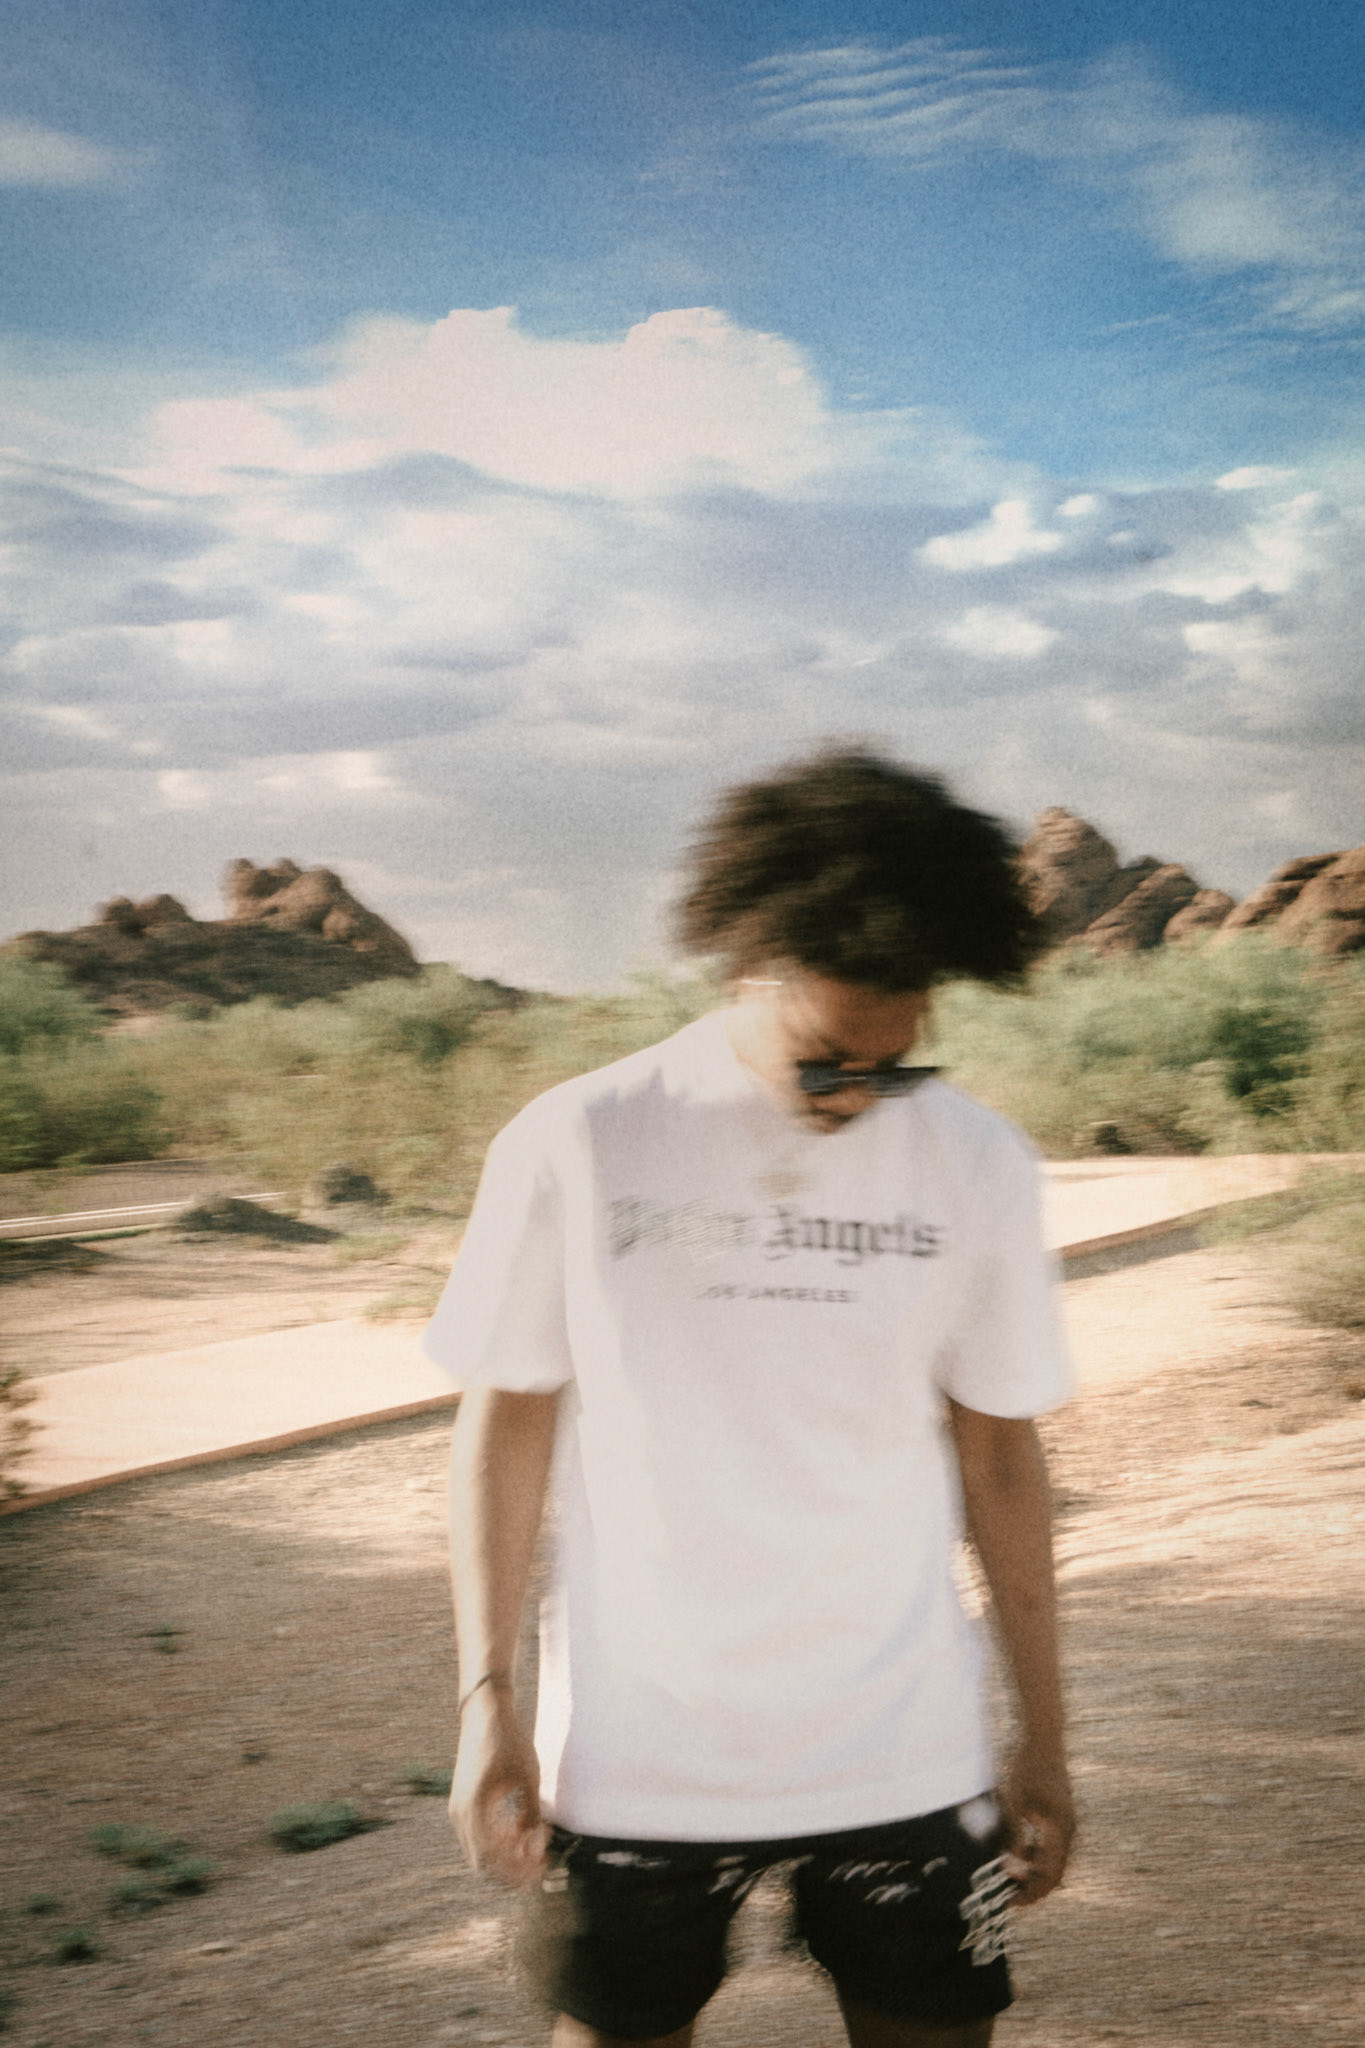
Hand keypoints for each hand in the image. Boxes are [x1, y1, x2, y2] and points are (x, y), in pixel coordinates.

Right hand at [449, 1692, 548, 1886]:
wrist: (486, 1713)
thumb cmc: (509, 1741)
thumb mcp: (528, 1779)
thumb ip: (531, 1816)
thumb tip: (536, 1847)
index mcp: (474, 1809)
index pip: (491, 1859)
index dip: (517, 1869)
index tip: (541, 1866)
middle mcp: (460, 1814)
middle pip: (482, 1863)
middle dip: (511, 1868)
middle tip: (539, 1864)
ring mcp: (458, 1809)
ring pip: (479, 1851)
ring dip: (505, 1854)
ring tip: (533, 1842)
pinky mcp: (463, 1802)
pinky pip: (478, 1834)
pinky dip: (498, 1839)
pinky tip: (520, 1826)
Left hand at [998, 1740, 1074, 1905]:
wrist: (1043, 1737)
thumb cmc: (1025, 1766)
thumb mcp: (1013, 1802)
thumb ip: (1014, 1835)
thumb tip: (1012, 1867)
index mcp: (1059, 1831)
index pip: (1047, 1876)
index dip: (1029, 1894)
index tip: (1010, 1904)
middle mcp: (1068, 1831)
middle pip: (1054, 1874)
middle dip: (1033, 1889)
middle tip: (1010, 1898)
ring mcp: (1067, 1822)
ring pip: (1055, 1861)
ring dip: (1035, 1873)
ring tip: (1011, 1878)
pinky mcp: (1062, 1814)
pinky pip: (1054, 1846)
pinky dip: (1039, 1856)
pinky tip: (1019, 1853)